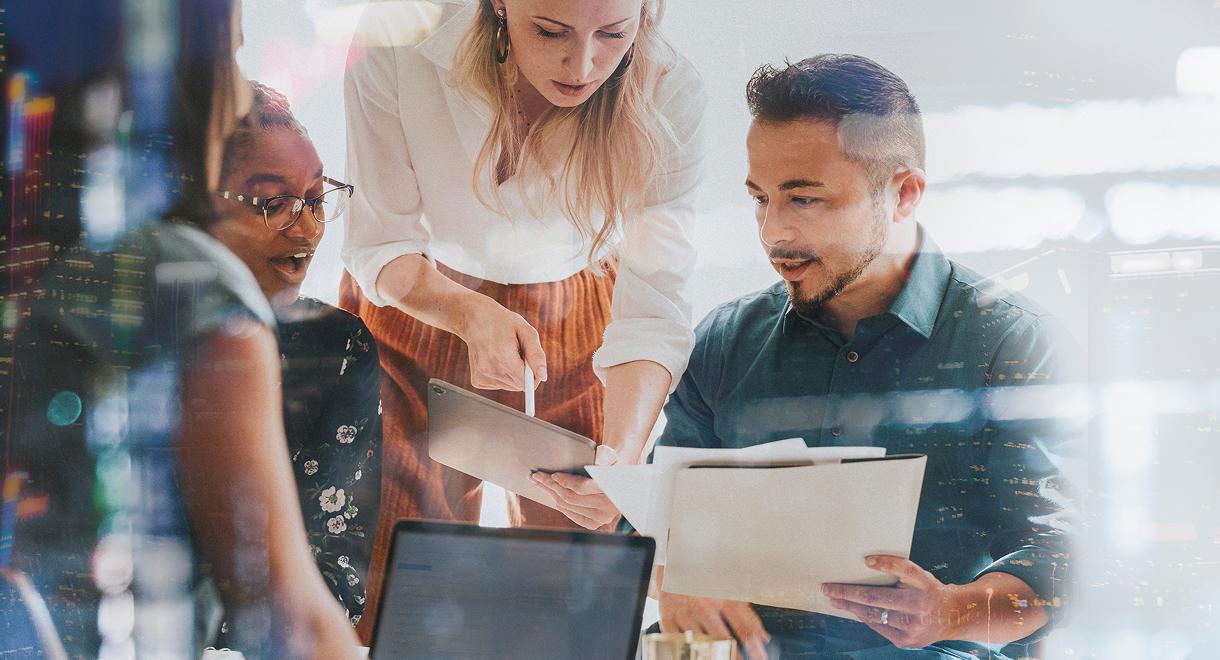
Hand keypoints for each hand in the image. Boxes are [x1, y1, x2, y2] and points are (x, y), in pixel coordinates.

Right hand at [456, 294, 545, 390]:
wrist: (475, 320)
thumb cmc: (503, 323)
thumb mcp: (526, 331)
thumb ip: (536, 355)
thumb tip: (543, 377)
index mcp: (502, 355)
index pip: (525, 382)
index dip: (533, 375)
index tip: (530, 363)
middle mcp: (489, 369)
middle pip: (519, 385)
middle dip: (523, 372)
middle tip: (516, 353)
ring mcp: (481, 376)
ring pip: (510, 386)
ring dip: (512, 373)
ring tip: (505, 355)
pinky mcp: (477, 381)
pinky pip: (500, 385)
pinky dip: (502, 375)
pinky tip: (496, 360)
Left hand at [530, 445, 620, 529]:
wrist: (623, 485)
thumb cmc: (613, 467)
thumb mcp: (613, 458)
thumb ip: (605, 455)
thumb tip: (599, 453)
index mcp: (612, 489)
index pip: (582, 488)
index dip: (566, 482)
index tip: (554, 474)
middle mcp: (607, 507)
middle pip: (570, 498)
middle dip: (551, 486)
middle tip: (536, 476)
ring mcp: (600, 518)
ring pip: (567, 506)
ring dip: (551, 493)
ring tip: (539, 482)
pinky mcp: (594, 524)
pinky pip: (570, 513)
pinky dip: (559, 503)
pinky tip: (551, 493)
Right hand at [658, 591, 770, 659]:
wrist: (675, 570)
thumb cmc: (706, 584)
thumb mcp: (730, 594)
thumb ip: (747, 616)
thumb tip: (764, 638)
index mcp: (722, 598)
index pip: (741, 625)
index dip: (752, 645)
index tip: (760, 657)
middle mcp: (703, 606)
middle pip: (720, 636)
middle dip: (732, 654)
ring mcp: (685, 614)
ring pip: (699, 642)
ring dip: (712, 654)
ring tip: (722, 658)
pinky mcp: (668, 620)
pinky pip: (678, 642)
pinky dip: (688, 651)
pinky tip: (698, 654)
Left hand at [822, 555, 959, 648]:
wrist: (950, 617)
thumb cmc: (928, 590)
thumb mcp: (919, 575)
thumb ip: (898, 567)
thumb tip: (866, 562)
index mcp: (922, 587)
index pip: (902, 570)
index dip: (884, 564)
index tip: (865, 561)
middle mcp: (917, 608)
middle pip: (876, 598)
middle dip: (847, 593)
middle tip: (828, 588)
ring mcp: (911, 628)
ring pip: (873, 615)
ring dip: (850, 606)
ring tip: (834, 599)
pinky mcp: (905, 641)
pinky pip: (877, 627)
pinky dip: (864, 617)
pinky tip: (853, 609)